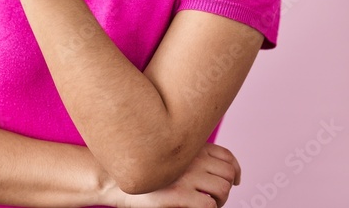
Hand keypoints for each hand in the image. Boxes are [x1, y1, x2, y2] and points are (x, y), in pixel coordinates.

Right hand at [109, 143, 241, 207]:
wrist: (113, 179)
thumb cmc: (139, 169)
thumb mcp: (164, 154)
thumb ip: (185, 156)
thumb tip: (206, 170)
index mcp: (190, 147)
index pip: (226, 156)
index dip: (235, 170)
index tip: (236, 180)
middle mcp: (192, 159)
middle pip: (228, 174)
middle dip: (227, 189)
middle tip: (216, 199)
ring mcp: (186, 176)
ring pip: (222, 190)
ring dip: (220, 201)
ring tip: (209, 206)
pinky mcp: (179, 195)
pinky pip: (209, 205)